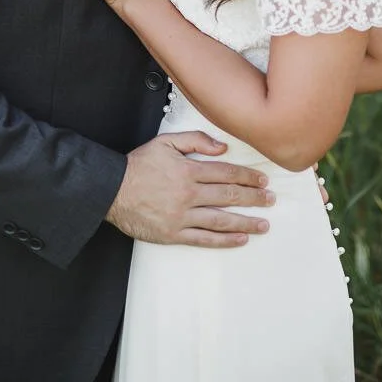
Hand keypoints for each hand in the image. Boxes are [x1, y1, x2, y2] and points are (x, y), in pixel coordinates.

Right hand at [106, 131, 274, 246]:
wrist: (111, 190)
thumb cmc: (138, 165)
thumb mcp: (165, 142)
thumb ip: (195, 140)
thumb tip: (223, 147)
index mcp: (188, 171)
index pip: (227, 173)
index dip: (248, 177)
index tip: (263, 180)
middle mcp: (189, 194)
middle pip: (229, 196)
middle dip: (254, 199)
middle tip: (271, 200)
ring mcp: (182, 216)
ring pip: (221, 220)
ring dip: (246, 222)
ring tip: (264, 225)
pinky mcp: (173, 234)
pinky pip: (204, 239)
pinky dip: (224, 241)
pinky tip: (240, 240)